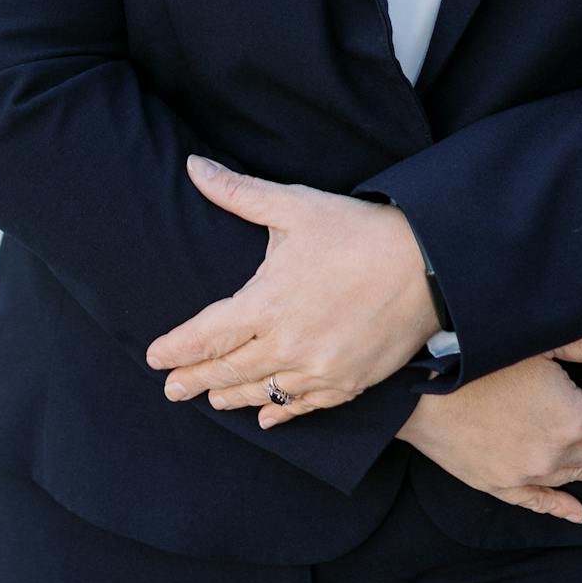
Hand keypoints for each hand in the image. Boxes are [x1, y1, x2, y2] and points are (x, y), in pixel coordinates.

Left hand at [145, 158, 435, 417]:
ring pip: (264, 392)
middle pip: (228, 369)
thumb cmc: (357, 231)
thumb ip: (238, 192)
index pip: (207, 334)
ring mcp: (320, 369)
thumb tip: (193, 165)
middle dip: (194, 379)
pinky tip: (267, 417)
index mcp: (267, 303)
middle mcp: (288, 344)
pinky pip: (306, 406)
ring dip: (232, 396)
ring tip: (210, 399)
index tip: (153, 357)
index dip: (176, 348)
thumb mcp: (294, 204)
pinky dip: (282, 412)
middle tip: (170, 389)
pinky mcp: (349, 382)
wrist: (428, 266)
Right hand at [397, 323, 581, 522]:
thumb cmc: (471, 354)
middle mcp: (554, 453)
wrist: (411, 386)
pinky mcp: (496, 483)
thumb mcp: (538, 338)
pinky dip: (560, 508)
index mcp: (569, 416)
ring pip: (578, 474)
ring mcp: (525, 474)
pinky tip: (577, 514)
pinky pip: (538, 502)